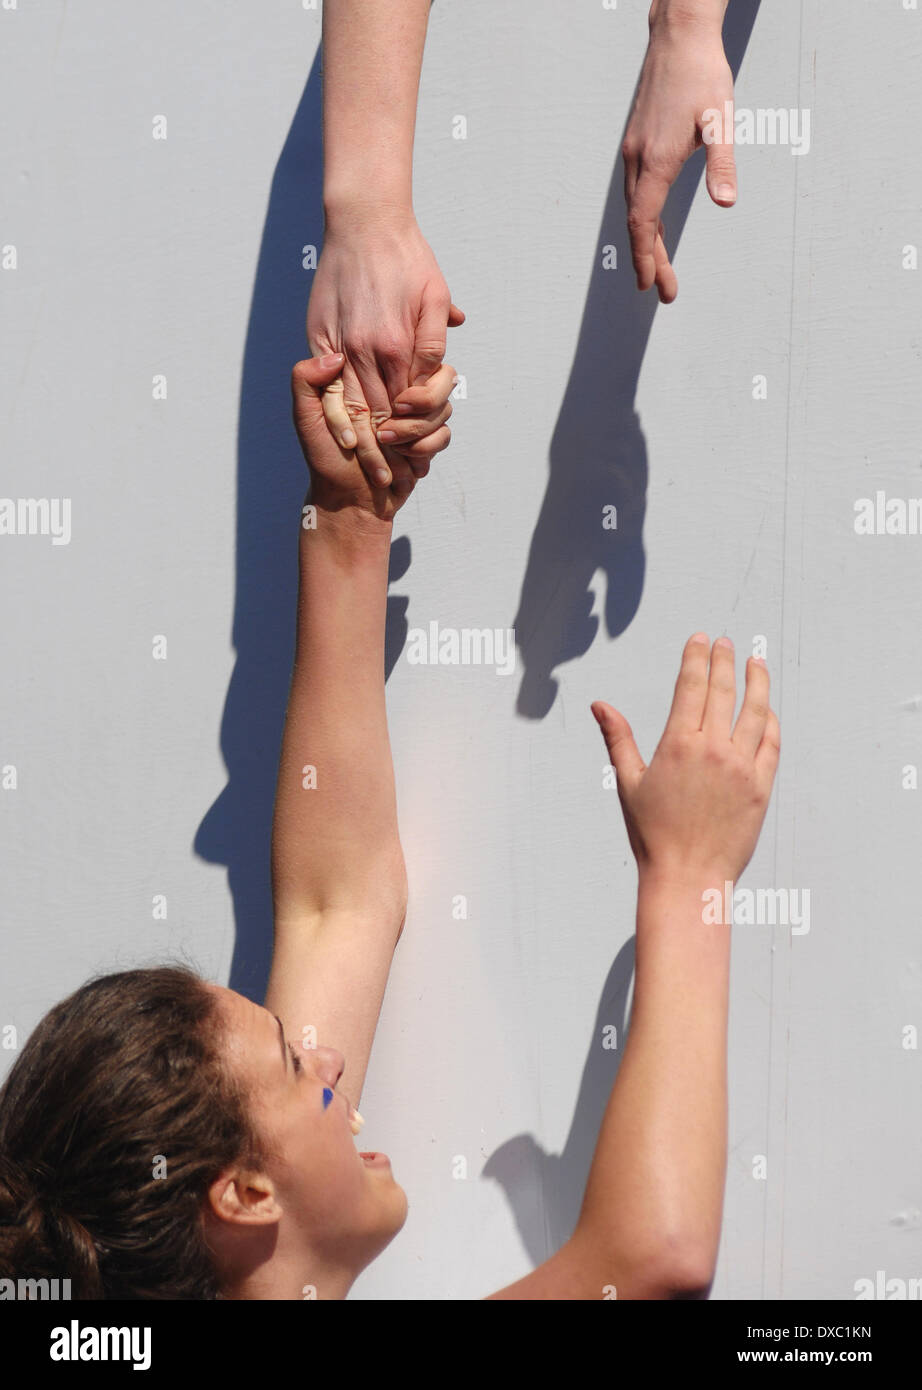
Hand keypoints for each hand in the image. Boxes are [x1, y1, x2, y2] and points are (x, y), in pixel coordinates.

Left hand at [291, 352, 454, 522]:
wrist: (349, 501)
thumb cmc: (326, 459)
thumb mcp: (306, 417)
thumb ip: (305, 380)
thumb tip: (337, 356)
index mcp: (369, 380)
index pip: (400, 358)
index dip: (395, 384)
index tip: (381, 408)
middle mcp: (396, 393)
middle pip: (429, 379)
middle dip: (408, 414)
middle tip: (383, 434)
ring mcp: (415, 416)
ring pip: (442, 406)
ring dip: (415, 432)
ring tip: (389, 447)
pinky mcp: (428, 438)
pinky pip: (444, 433)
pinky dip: (425, 448)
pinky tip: (404, 459)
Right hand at [306, 211, 463, 486]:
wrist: (363, 220)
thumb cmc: (405, 254)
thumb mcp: (436, 292)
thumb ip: (437, 333)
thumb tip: (444, 364)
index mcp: (400, 344)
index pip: (408, 404)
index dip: (413, 437)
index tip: (416, 465)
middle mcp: (370, 349)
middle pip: (380, 414)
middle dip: (388, 452)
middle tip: (394, 483)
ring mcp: (342, 345)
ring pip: (352, 407)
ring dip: (362, 443)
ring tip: (369, 470)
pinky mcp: (320, 339)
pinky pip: (326, 389)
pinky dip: (336, 416)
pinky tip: (343, 436)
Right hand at [591, 634, 779, 887]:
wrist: (688, 877)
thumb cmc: (652, 834)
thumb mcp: (627, 782)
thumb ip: (617, 738)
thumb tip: (599, 705)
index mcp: (678, 745)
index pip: (691, 686)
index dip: (696, 657)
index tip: (700, 639)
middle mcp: (713, 750)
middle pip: (723, 691)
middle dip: (724, 660)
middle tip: (724, 642)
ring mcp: (742, 768)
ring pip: (756, 712)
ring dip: (757, 682)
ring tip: (756, 663)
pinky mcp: (762, 787)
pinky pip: (771, 744)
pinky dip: (770, 723)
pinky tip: (767, 711)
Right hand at [622, 15, 734, 301]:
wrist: (679, 36)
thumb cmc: (703, 75)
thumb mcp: (721, 119)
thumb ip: (722, 164)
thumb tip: (727, 203)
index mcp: (656, 160)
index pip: (644, 222)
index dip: (646, 257)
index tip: (650, 286)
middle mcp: (638, 160)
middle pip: (639, 223)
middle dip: (651, 260)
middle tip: (664, 292)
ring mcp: (634, 153)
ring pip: (636, 210)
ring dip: (648, 243)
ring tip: (660, 270)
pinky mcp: (638, 145)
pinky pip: (637, 193)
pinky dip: (645, 219)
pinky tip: (657, 229)